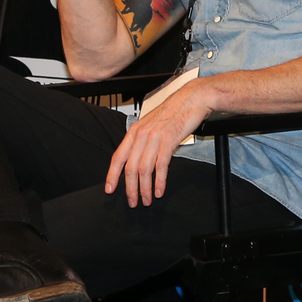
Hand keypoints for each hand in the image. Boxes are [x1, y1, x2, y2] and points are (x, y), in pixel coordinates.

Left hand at [104, 78, 213, 206]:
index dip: (112, 175)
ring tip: (146, 200)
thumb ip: (142, 140)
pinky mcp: (168, 140)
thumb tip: (136, 159)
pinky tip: (158, 191)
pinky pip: (160, 166)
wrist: (191, 99)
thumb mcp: (151, 125)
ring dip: (144, 189)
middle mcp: (141, 135)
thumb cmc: (173, 112)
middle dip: (130, 188)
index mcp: (134, 131)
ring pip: (144, 169)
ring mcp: (154, 137)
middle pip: (130, 168)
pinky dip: (159, 182)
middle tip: (132, 202)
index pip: (118, 157)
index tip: (110, 190)